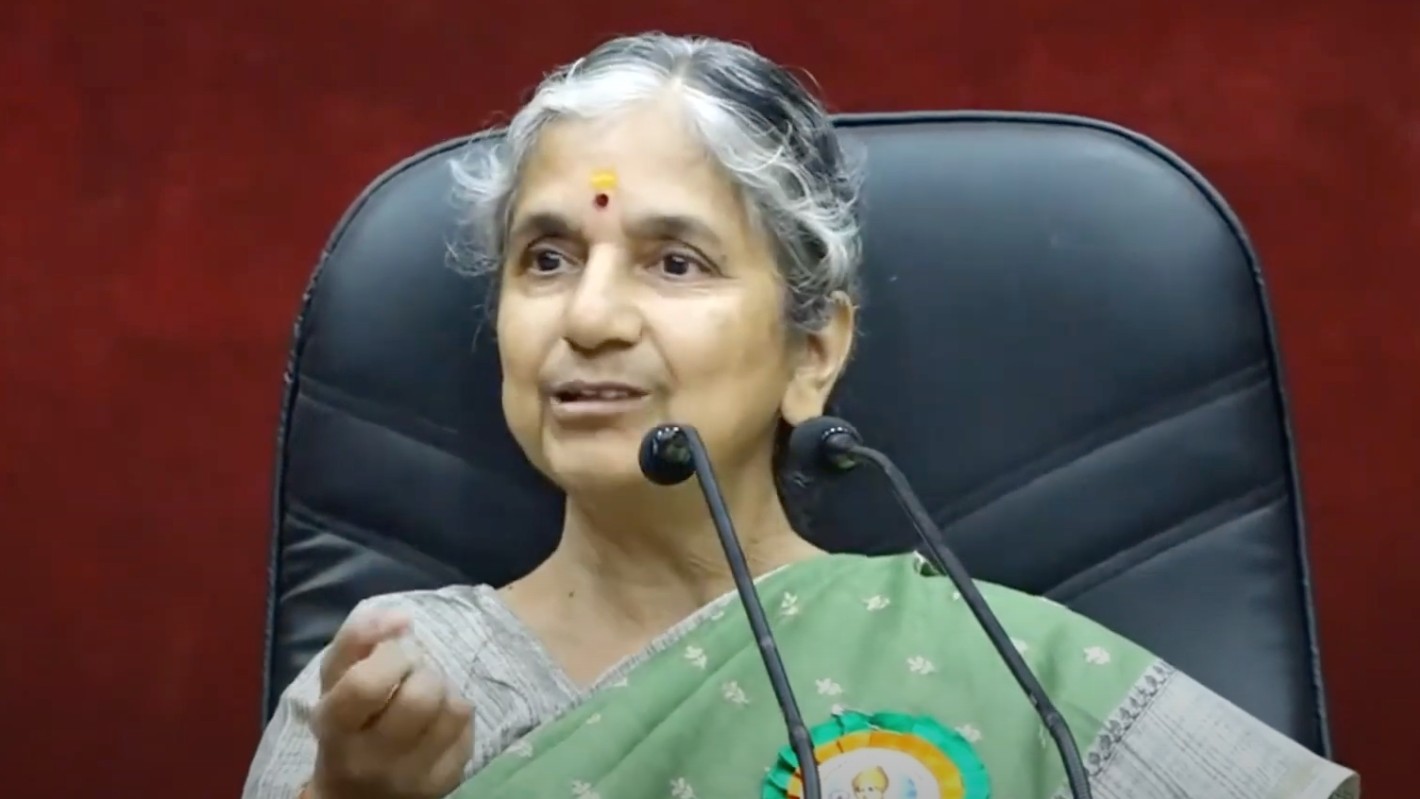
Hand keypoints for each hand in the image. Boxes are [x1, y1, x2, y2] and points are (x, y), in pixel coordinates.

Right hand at [309, 610, 473, 798]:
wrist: (352, 794)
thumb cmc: (344, 724)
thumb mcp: (333, 680)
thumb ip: (356, 638)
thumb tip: (401, 617)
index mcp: (335, 728)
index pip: (366, 685)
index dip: (389, 655)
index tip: (393, 648)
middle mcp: (372, 760)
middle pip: (420, 698)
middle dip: (423, 671)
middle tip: (413, 672)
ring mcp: (412, 776)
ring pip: (452, 709)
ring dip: (445, 688)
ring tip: (427, 693)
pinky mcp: (444, 782)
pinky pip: (468, 728)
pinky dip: (457, 710)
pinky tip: (438, 716)